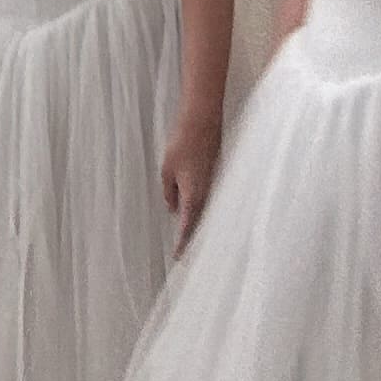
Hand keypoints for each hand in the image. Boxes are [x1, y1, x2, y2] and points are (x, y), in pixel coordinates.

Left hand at [160, 112, 221, 250]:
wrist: (202, 123)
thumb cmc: (182, 145)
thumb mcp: (167, 170)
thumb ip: (169, 192)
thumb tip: (172, 208)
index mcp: (194, 195)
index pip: (188, 226)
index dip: (183, 242)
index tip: (179, 257)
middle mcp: (207, 194)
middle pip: (199, 222)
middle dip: (193, 238)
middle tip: (187, 254)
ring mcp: (213, 185)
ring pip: (204, 210)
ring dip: (197, 224)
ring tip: (192, 238)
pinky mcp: (214, 176)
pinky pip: (208, 199)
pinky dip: (201, 209)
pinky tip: (196, 212)